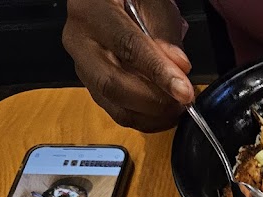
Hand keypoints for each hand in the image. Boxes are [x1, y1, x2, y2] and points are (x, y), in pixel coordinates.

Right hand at [63, 0, 195, 131]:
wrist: (110, 5)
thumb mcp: (151, 2)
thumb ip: (165, 34)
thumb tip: (179, 69)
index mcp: (90, 10)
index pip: (127, 47)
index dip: (158, 72)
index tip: (183, 90)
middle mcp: (79, 41)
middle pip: (112, 85)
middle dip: (153, 101)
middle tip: (182, 101)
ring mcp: (83, 69)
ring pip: (115, 106)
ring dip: (152, 116)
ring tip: (176, 107)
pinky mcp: (93, 88)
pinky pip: (119, 113)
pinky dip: (146, 119)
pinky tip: (164, 111)